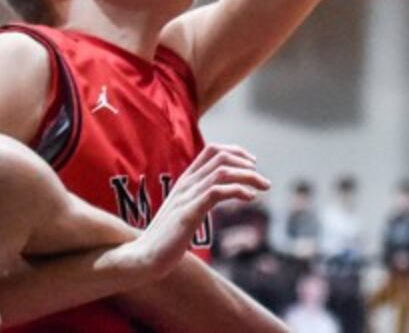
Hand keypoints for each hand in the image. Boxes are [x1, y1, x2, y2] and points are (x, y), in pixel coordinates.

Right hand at [130, 145, 267, 275]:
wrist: (144, 258)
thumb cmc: (166, 239)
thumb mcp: (184, 212)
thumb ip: (198, 199)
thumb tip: (217, 196)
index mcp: (185, 180)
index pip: (212, 150)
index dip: (236, 151)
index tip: (252, 163)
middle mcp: (186, 183)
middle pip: (221, 156)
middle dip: (246, 163)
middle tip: (263, 180)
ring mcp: (186, 197)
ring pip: (222, 171)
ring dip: (248, 176)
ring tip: (263, 187)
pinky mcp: (188, 213)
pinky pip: (216, 192)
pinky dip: (237, 190)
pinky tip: (250, 198)